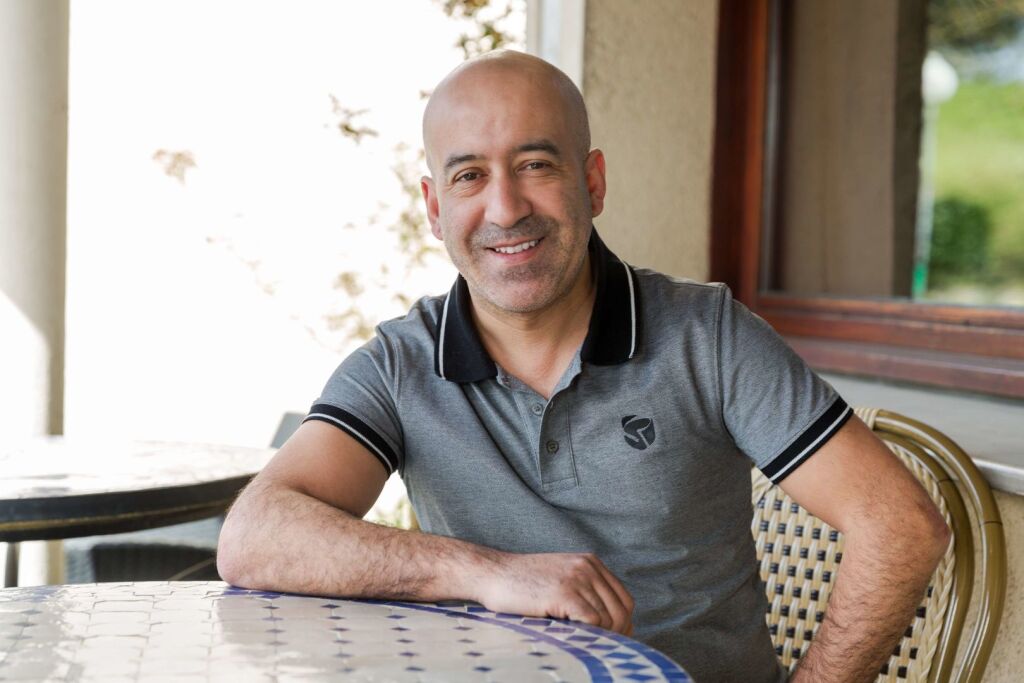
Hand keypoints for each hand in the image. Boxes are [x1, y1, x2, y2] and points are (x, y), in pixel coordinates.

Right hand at [472, 551, 634, 635]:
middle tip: (605, 651)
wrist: (492, 573)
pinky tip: (576, 640)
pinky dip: (590, 635)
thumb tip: (610, 624)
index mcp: (590, 563)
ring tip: (587, 647)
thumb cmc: (521, 584)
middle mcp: (588, 567)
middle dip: (618, 634)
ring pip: (608, 618)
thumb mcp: (559, 579)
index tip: (616, 641)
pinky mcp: (565, 593)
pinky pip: (593, 620)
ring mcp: (577, 578)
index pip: (624, 598)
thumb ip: (583, 592)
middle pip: (621, 610)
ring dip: (601, 637)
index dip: (624, 623)